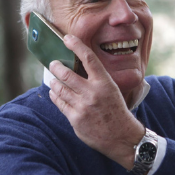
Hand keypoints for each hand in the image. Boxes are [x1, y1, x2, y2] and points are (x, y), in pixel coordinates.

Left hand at [48, 35, 143, 169]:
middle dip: (57, 66)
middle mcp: (93, 93)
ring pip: (60, 88)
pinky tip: (55, 93)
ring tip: (53, 79)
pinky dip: (55, 96)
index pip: (88, 58)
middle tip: (54, 63)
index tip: (67, 38)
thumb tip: (79, 68)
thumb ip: (97, 80)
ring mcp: (83, 106)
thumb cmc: (117, 111)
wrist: (122, 137)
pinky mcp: (75, 119)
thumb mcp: (112, 90)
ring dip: (54, 81)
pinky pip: (60, 103)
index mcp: (105, 83)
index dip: (76, 45)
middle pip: (67, 74)